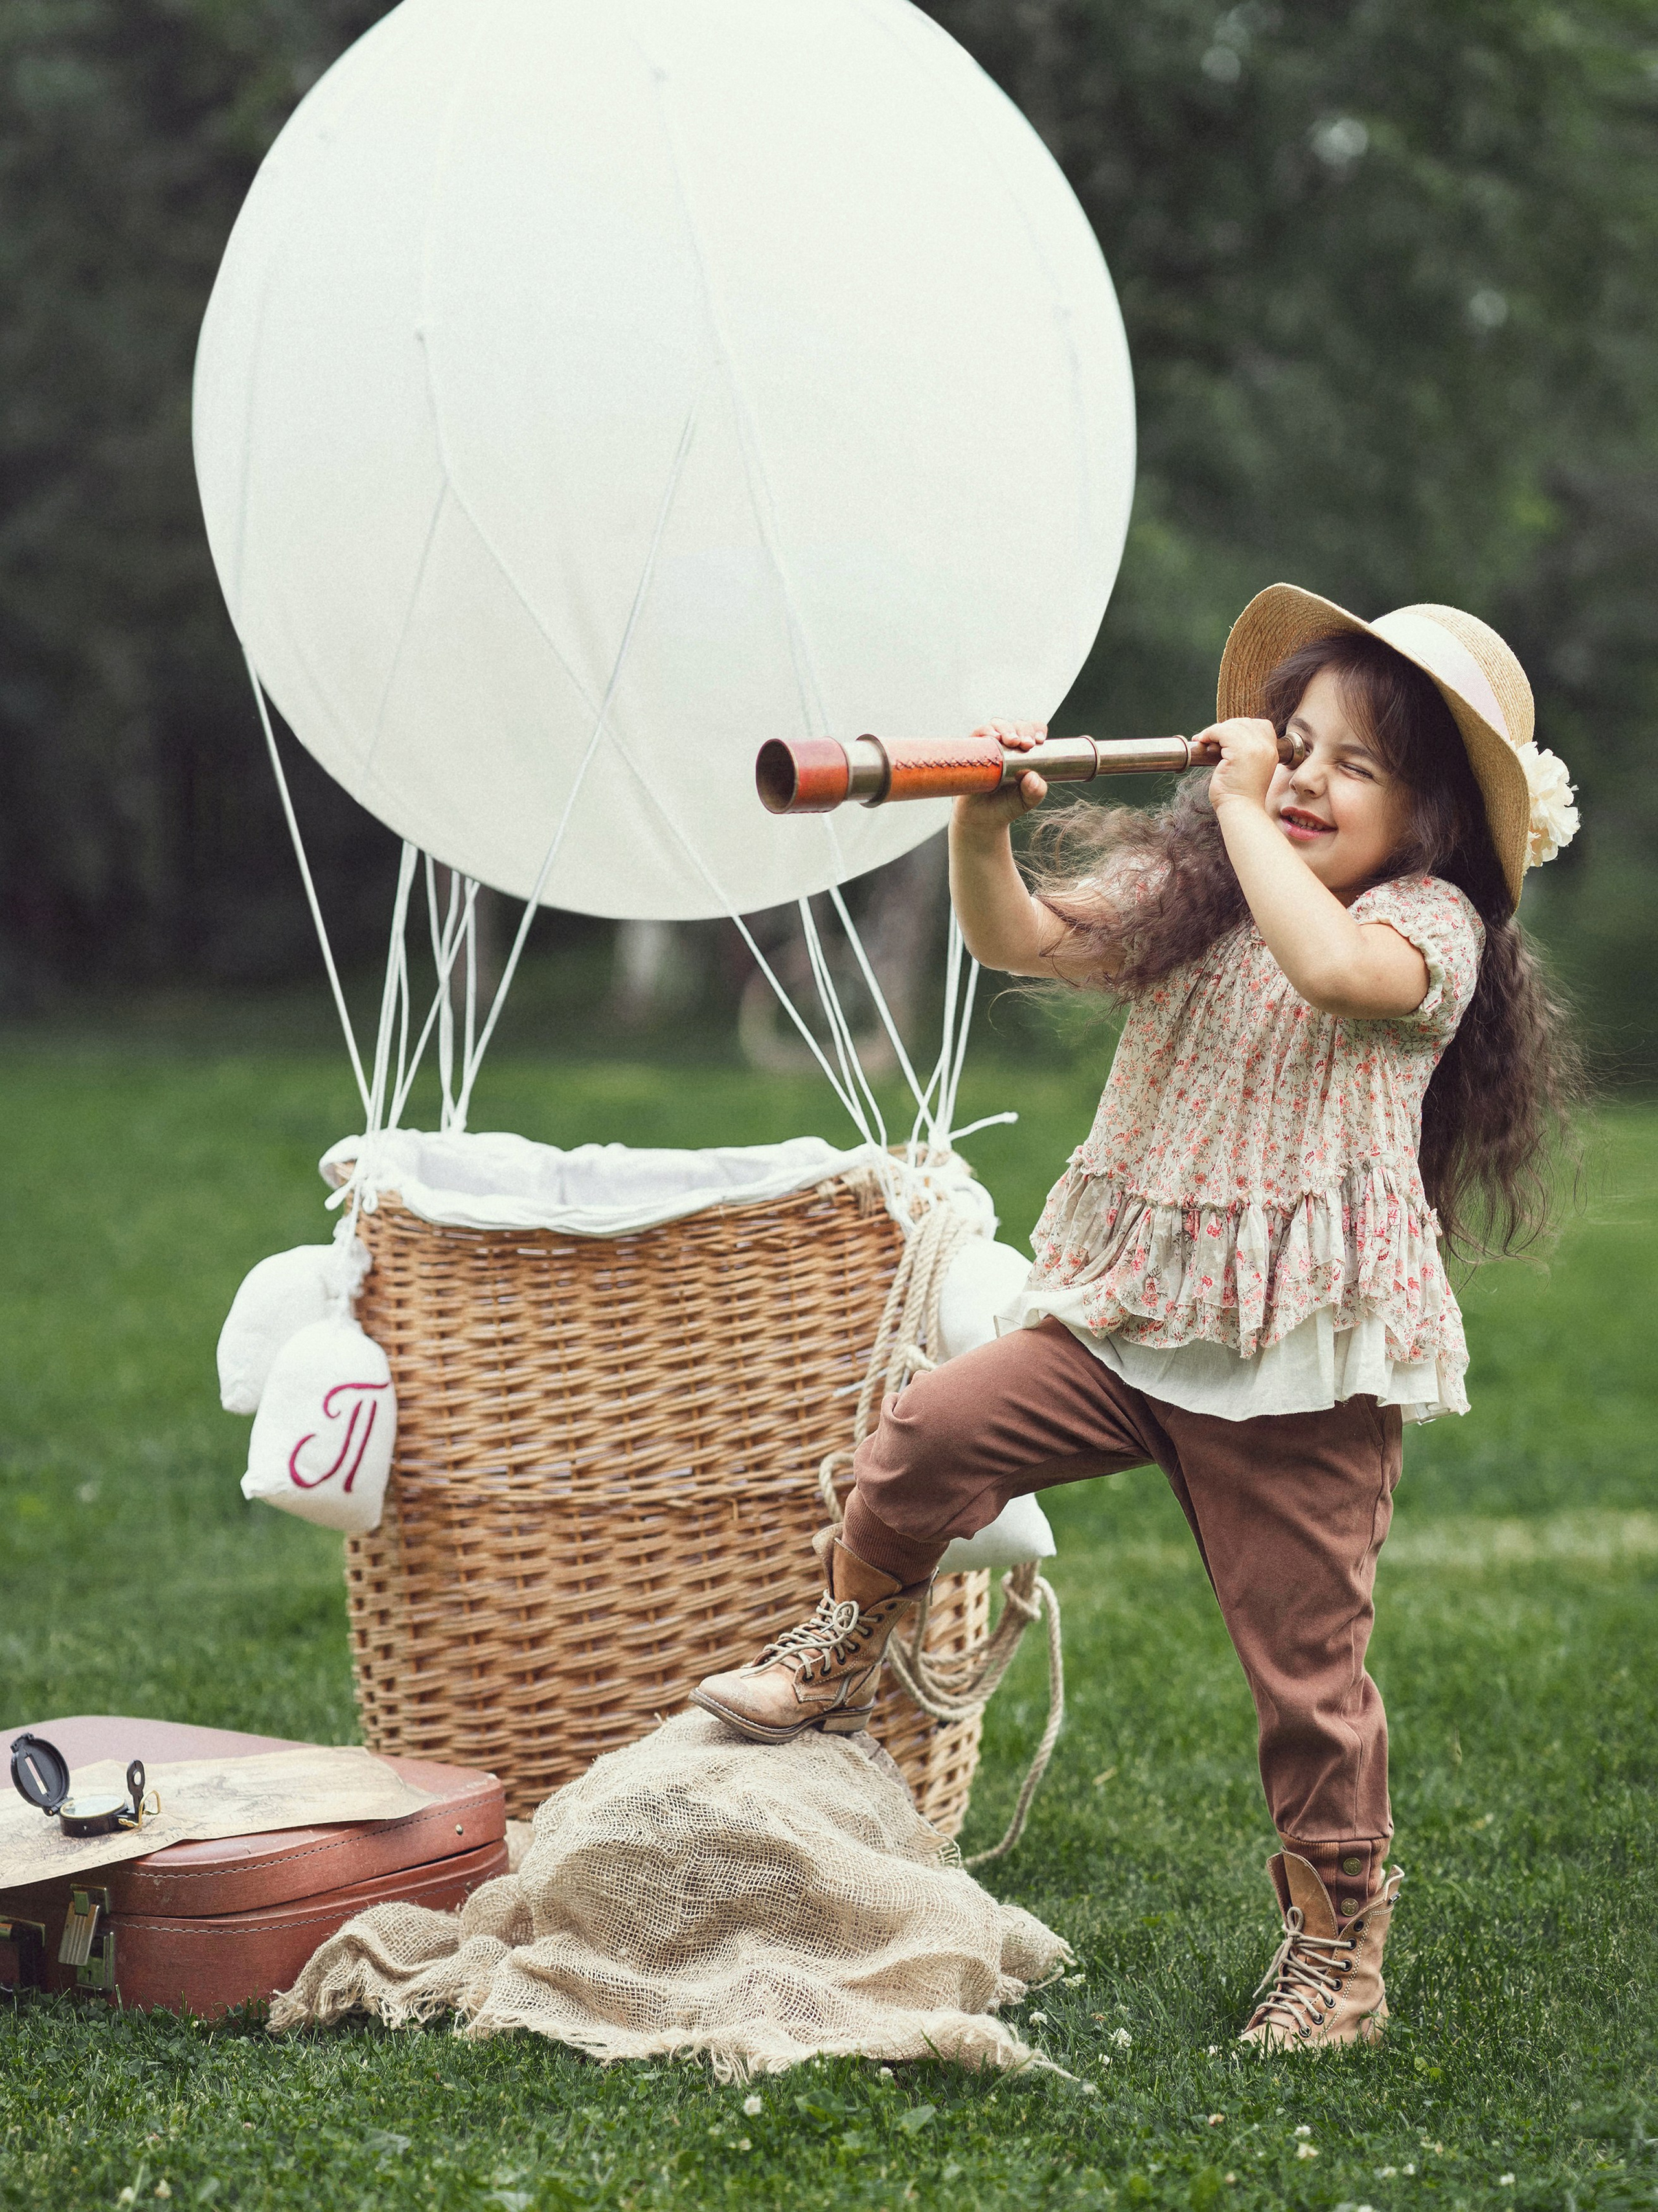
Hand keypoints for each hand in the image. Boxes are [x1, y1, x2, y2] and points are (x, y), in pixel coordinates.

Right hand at [953, 719, 1048, 837]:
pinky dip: (985, 731)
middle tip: (1026, 744)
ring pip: (997, 725)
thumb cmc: (1006, 806)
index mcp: (1025, 752)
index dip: (1037, 730)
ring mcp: (989, 746)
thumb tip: (1032, 776)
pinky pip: (977, 734)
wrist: (981, 819)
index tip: (1039, 741)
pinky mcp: (973, 751)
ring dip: (1005, 728)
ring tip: (1011, 741)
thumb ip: (1036, 791)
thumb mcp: (1027, 801)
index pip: (1033, 731)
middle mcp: (1007, 746)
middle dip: (1023, 730)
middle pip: (1016, 725)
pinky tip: (992, 737)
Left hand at [1199, 717, 1280, 813]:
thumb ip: (1247, 752)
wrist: (1241, 810)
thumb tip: (1226, 738)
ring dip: (1215, 730)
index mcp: (1272, 751)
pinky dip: (1210, 733)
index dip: (1242, 727)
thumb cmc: (1241, 795)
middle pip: (1245, 722)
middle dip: (1226, 727)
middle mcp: (1266, 747)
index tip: (1226, 738)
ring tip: (1205, 739)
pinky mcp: (1240, 752)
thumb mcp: (1251, 768)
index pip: (1261, 725)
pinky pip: (1222, 731)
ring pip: (1232, 725)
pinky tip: (1203, 741)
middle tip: (1212, 738)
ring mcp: (1255, 748)